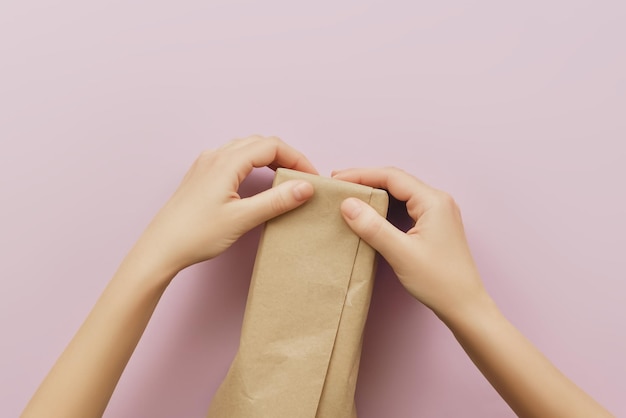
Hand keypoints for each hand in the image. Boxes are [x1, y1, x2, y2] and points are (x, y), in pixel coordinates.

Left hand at [137, 135, 316, 275]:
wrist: (160, 248)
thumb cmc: (195, 234)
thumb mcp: (242, 218)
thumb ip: (276, 201)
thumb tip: (305, 187)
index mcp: (227, 161)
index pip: (272, 146)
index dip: (297, 158)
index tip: (311, 177)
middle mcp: (215, 156)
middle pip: (260, 143)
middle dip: (285, 156)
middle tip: (302, 178)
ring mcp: (206, 164)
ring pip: (246, 149)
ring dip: (269, 158)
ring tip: (284, 178)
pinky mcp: (201, 175)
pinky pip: (233, 157)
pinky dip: (253, 163)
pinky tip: (257, 181)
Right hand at [333, 167, 485, 318]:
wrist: (465, 306)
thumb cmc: (439, 281)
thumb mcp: (400, 253)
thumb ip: (373, 227)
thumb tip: (348, 204)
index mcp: (433, 201)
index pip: (392, 177)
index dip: (362, 175)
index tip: (338, 179)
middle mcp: (438, 202)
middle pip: (396, 181)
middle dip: (367, 180)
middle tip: (340, 184)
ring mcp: (438, 213)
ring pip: (401, 194)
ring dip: (376, 192)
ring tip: (351, 194)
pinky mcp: (435, 226)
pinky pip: (406, 207)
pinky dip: (386, 206)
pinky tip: (372, 211)